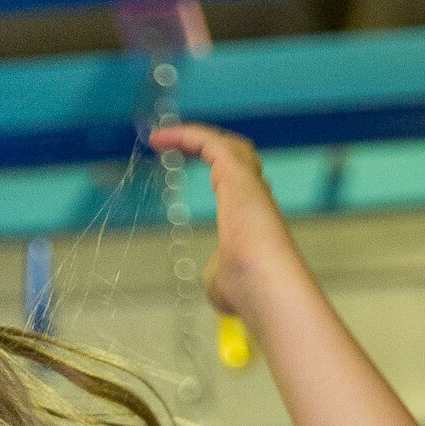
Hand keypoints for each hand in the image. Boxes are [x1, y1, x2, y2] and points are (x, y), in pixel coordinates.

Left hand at [145, 120, 283, 317]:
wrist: (264, 287)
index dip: (210, 167)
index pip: (233, 180)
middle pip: (233, 154)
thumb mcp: (221, 279)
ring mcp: (248, 183)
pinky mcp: (238, 173)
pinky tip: (160, 137)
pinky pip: (210, 142)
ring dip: (192, 135)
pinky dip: (185, 135)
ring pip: (225, 143)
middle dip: (203, 143)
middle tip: (172, 142)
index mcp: (252, 216)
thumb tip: (215, 270)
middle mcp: (254, 195)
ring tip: (162, 136)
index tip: (184, 165)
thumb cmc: (247, 291)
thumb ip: (215, 267)